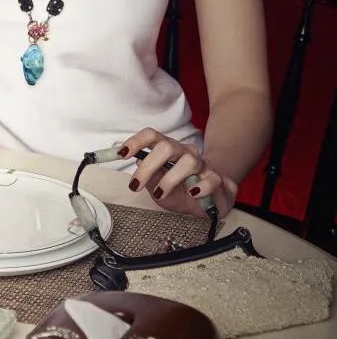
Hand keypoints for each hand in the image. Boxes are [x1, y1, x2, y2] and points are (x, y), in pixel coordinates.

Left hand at [118, 128, 237, 221]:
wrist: (210, 202)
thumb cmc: (180, 192)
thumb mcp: (157, 188)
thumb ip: (148, 178)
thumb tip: (138, 164)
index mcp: (166, 151)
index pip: (151, 136)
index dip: (136, 141)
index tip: (121, 154)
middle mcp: (184, 153)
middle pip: (166, 146)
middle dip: (148, 165)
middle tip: (136, 185)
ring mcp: (202, 165)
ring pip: (188, 161)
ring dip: (170, 179)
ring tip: (161, 194)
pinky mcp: (217, 179)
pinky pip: (211, 179)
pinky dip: (201, 186)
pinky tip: (193, 194)